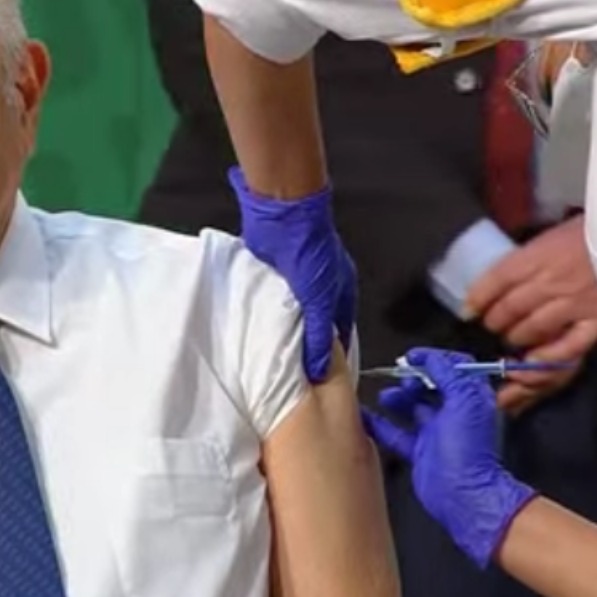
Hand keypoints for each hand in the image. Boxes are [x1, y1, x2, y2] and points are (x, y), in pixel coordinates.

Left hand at [230, 166, 356, 382]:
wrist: (283, 215)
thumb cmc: (311, 255)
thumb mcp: (320, 301)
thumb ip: (319, 336)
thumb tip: (320, 372)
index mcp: (341, 293)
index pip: (340, 332)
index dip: (332, 356)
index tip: (320, 382)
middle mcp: (322, 288)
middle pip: (315, 324)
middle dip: (305, 346)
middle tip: (291, 376)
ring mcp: (297, 280)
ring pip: (291, 314)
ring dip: (282, 331)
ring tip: (270, 360)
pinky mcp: (273, 274)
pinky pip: (270, 302)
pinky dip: (264, 315)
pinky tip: (255, 334)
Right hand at [362, 348, 536, 567]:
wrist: (463, 495)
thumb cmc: (468, 449)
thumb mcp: (463, 402)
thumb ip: (448, 375)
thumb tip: (431, 359)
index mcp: (469, 399)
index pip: (455, 368)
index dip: (435, 358)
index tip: (413, 355)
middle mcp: (453, 413)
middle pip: (430, 385)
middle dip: (413, 377)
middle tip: (399, 376)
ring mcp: (435, 433)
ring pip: (412, 407)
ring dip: (397, 398)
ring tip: (386, 396)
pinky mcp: (419, 451)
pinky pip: (396, 433)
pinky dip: (380, 424)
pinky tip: (365, 416)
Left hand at [466, 216, 596, 411]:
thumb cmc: (588, 232)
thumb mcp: (548, 237)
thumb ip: (525, 260)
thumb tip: (497, 283)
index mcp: (536, 256)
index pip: (496, 280)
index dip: (477, 299)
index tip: (468, 312)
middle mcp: (551, 281)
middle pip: (509, 309)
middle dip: (494, 323)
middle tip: (491, 329)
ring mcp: (575, 302)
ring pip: (531, 329)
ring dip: (515, 339)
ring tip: (512, 341)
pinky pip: (568, 346)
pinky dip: (548, 357)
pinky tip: (534, 361)